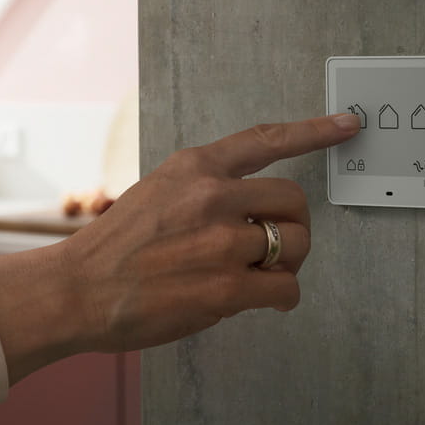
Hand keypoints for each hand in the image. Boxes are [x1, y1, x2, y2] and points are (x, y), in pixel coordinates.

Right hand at [0, 113, 359, 382]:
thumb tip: (252, 211)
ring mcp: (221, 243)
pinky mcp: (226, 288)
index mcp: (196, 168)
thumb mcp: (158, 192)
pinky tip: (262, 300)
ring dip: (286, 266)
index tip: (347, 123)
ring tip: (259, 276)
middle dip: (294, 227)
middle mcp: (212, 197)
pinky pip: (285, 289)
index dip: (314, 131)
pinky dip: (281, 298)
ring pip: (294, 246)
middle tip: (275, 248)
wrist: (78, 290)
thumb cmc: (117, 247)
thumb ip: (206, 191)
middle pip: (295, 201)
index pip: (266, 139)